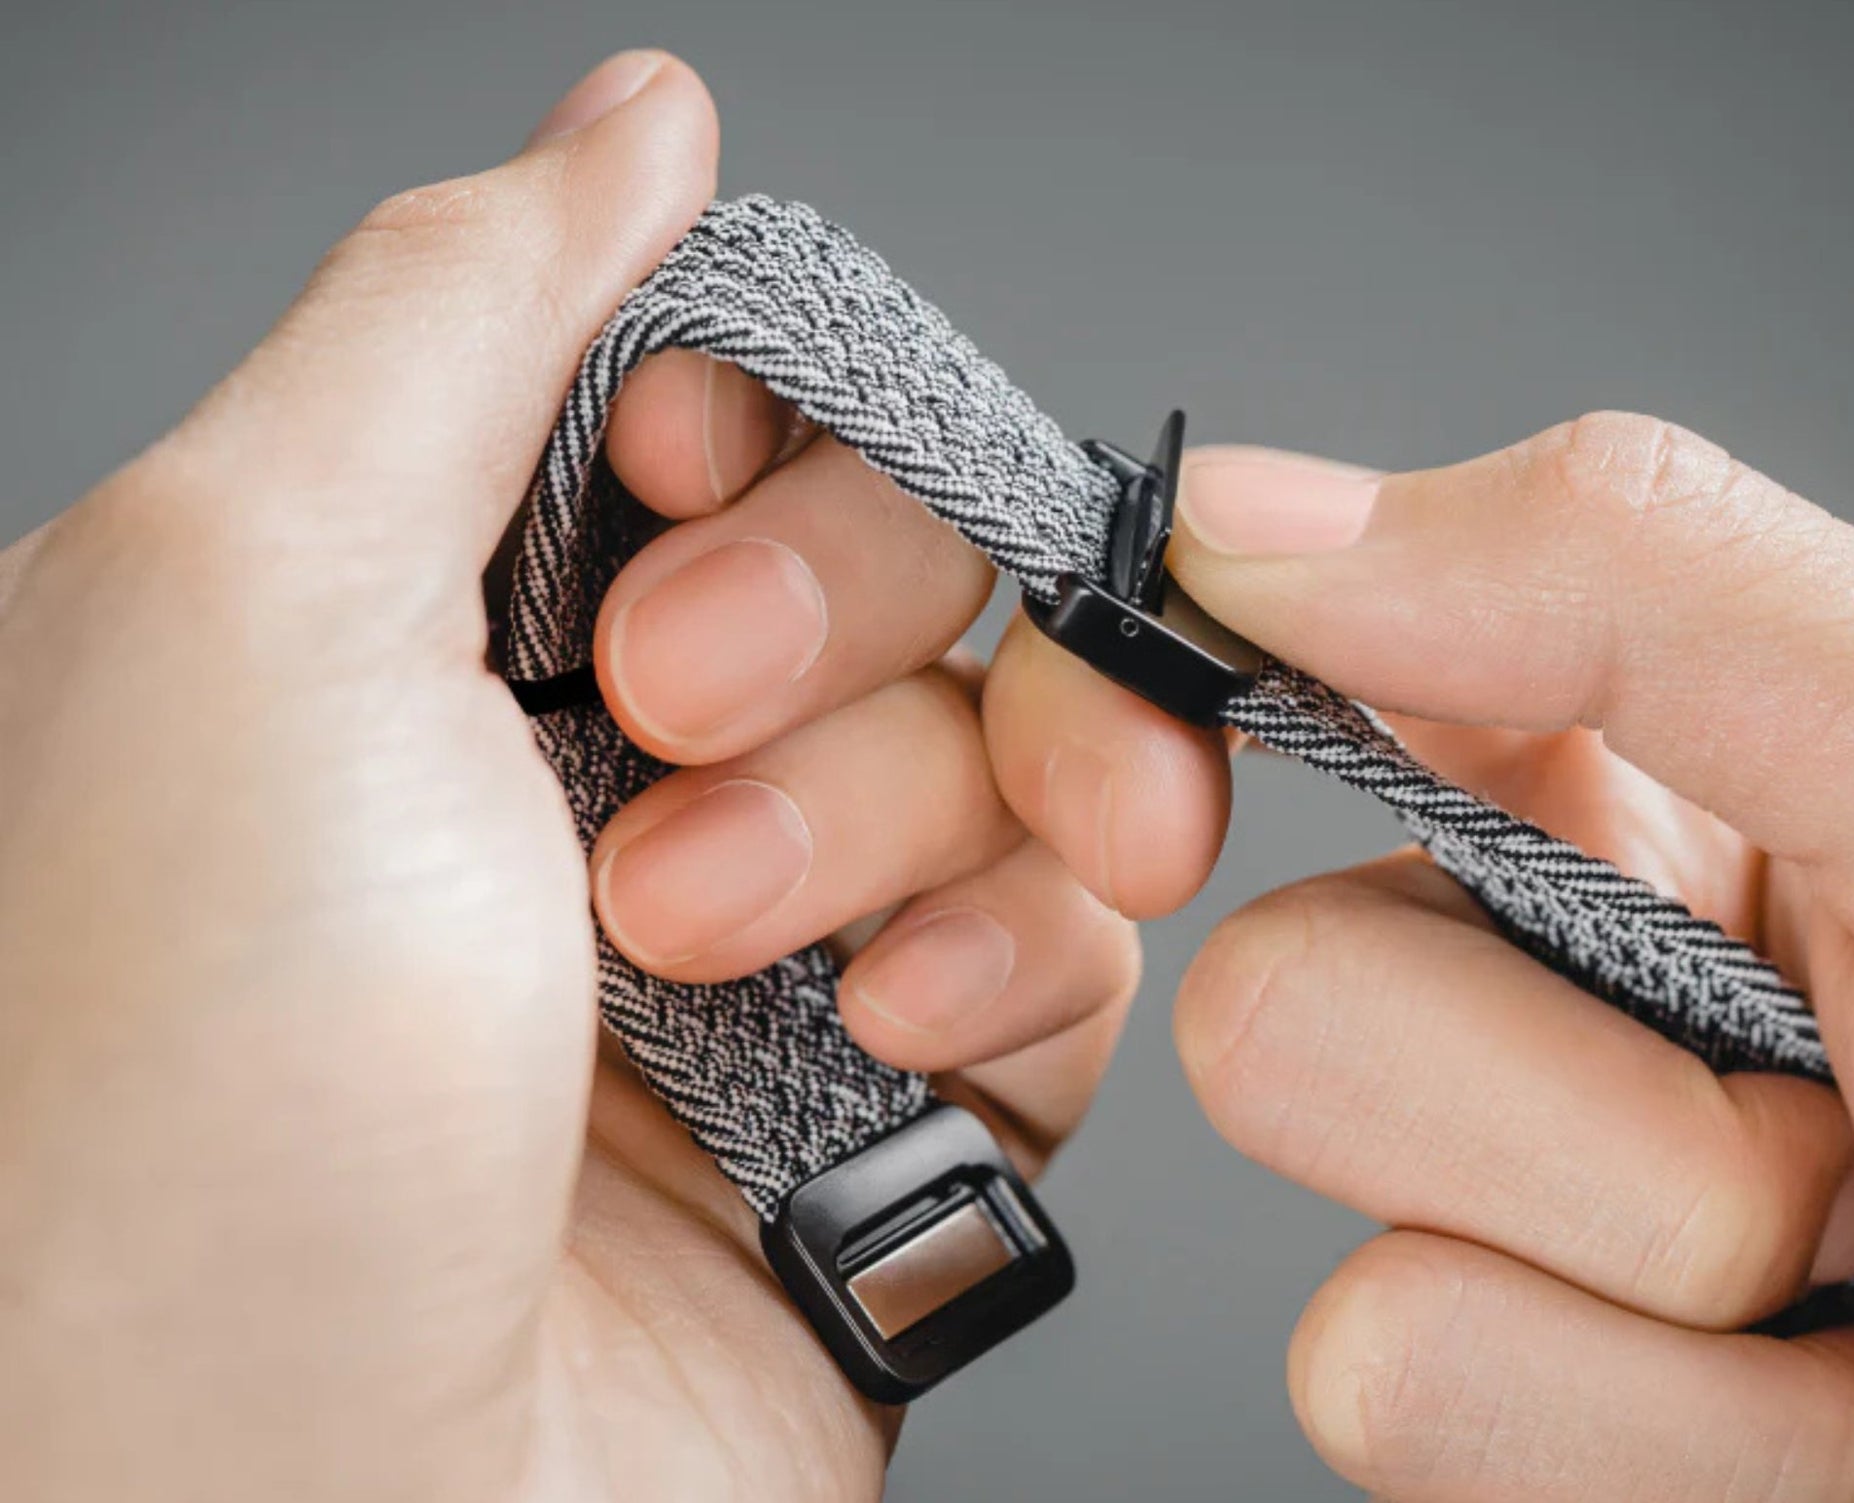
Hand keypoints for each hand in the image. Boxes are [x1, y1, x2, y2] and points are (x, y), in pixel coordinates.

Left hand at [0, 53, 1137, 1502]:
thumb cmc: (176, 1110)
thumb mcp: (249, 598)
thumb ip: (462, 308)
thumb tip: (635, 122)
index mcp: (428, 610)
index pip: (719, 399)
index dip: (753, 424)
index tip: (667, 501)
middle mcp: (594, 765)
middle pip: (892, 556)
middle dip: (823, 633)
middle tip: (662, 750)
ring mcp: (760, 935)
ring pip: (1003, 741)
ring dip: (901, 823)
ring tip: (721, 955)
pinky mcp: (890, 1098)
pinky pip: (1067, 941)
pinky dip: (1005, 967)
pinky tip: (878, 1050)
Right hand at [983, 413, 1853, 1498]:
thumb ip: (1634, 576)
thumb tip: (1261, 521)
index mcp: (1626, 779)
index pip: (1260, 685)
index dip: (1149, 713)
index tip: (1155, 799)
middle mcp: (1539, 990)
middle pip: (1270, 1009)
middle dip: (1575, 1115)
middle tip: (1826, 1126)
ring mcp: (1509, 1223)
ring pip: (1336, 1245)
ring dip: (1654, 1295)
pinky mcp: (1507, 1415)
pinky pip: (1401, 1400)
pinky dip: (1655, 1443)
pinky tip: (1833, 1423)